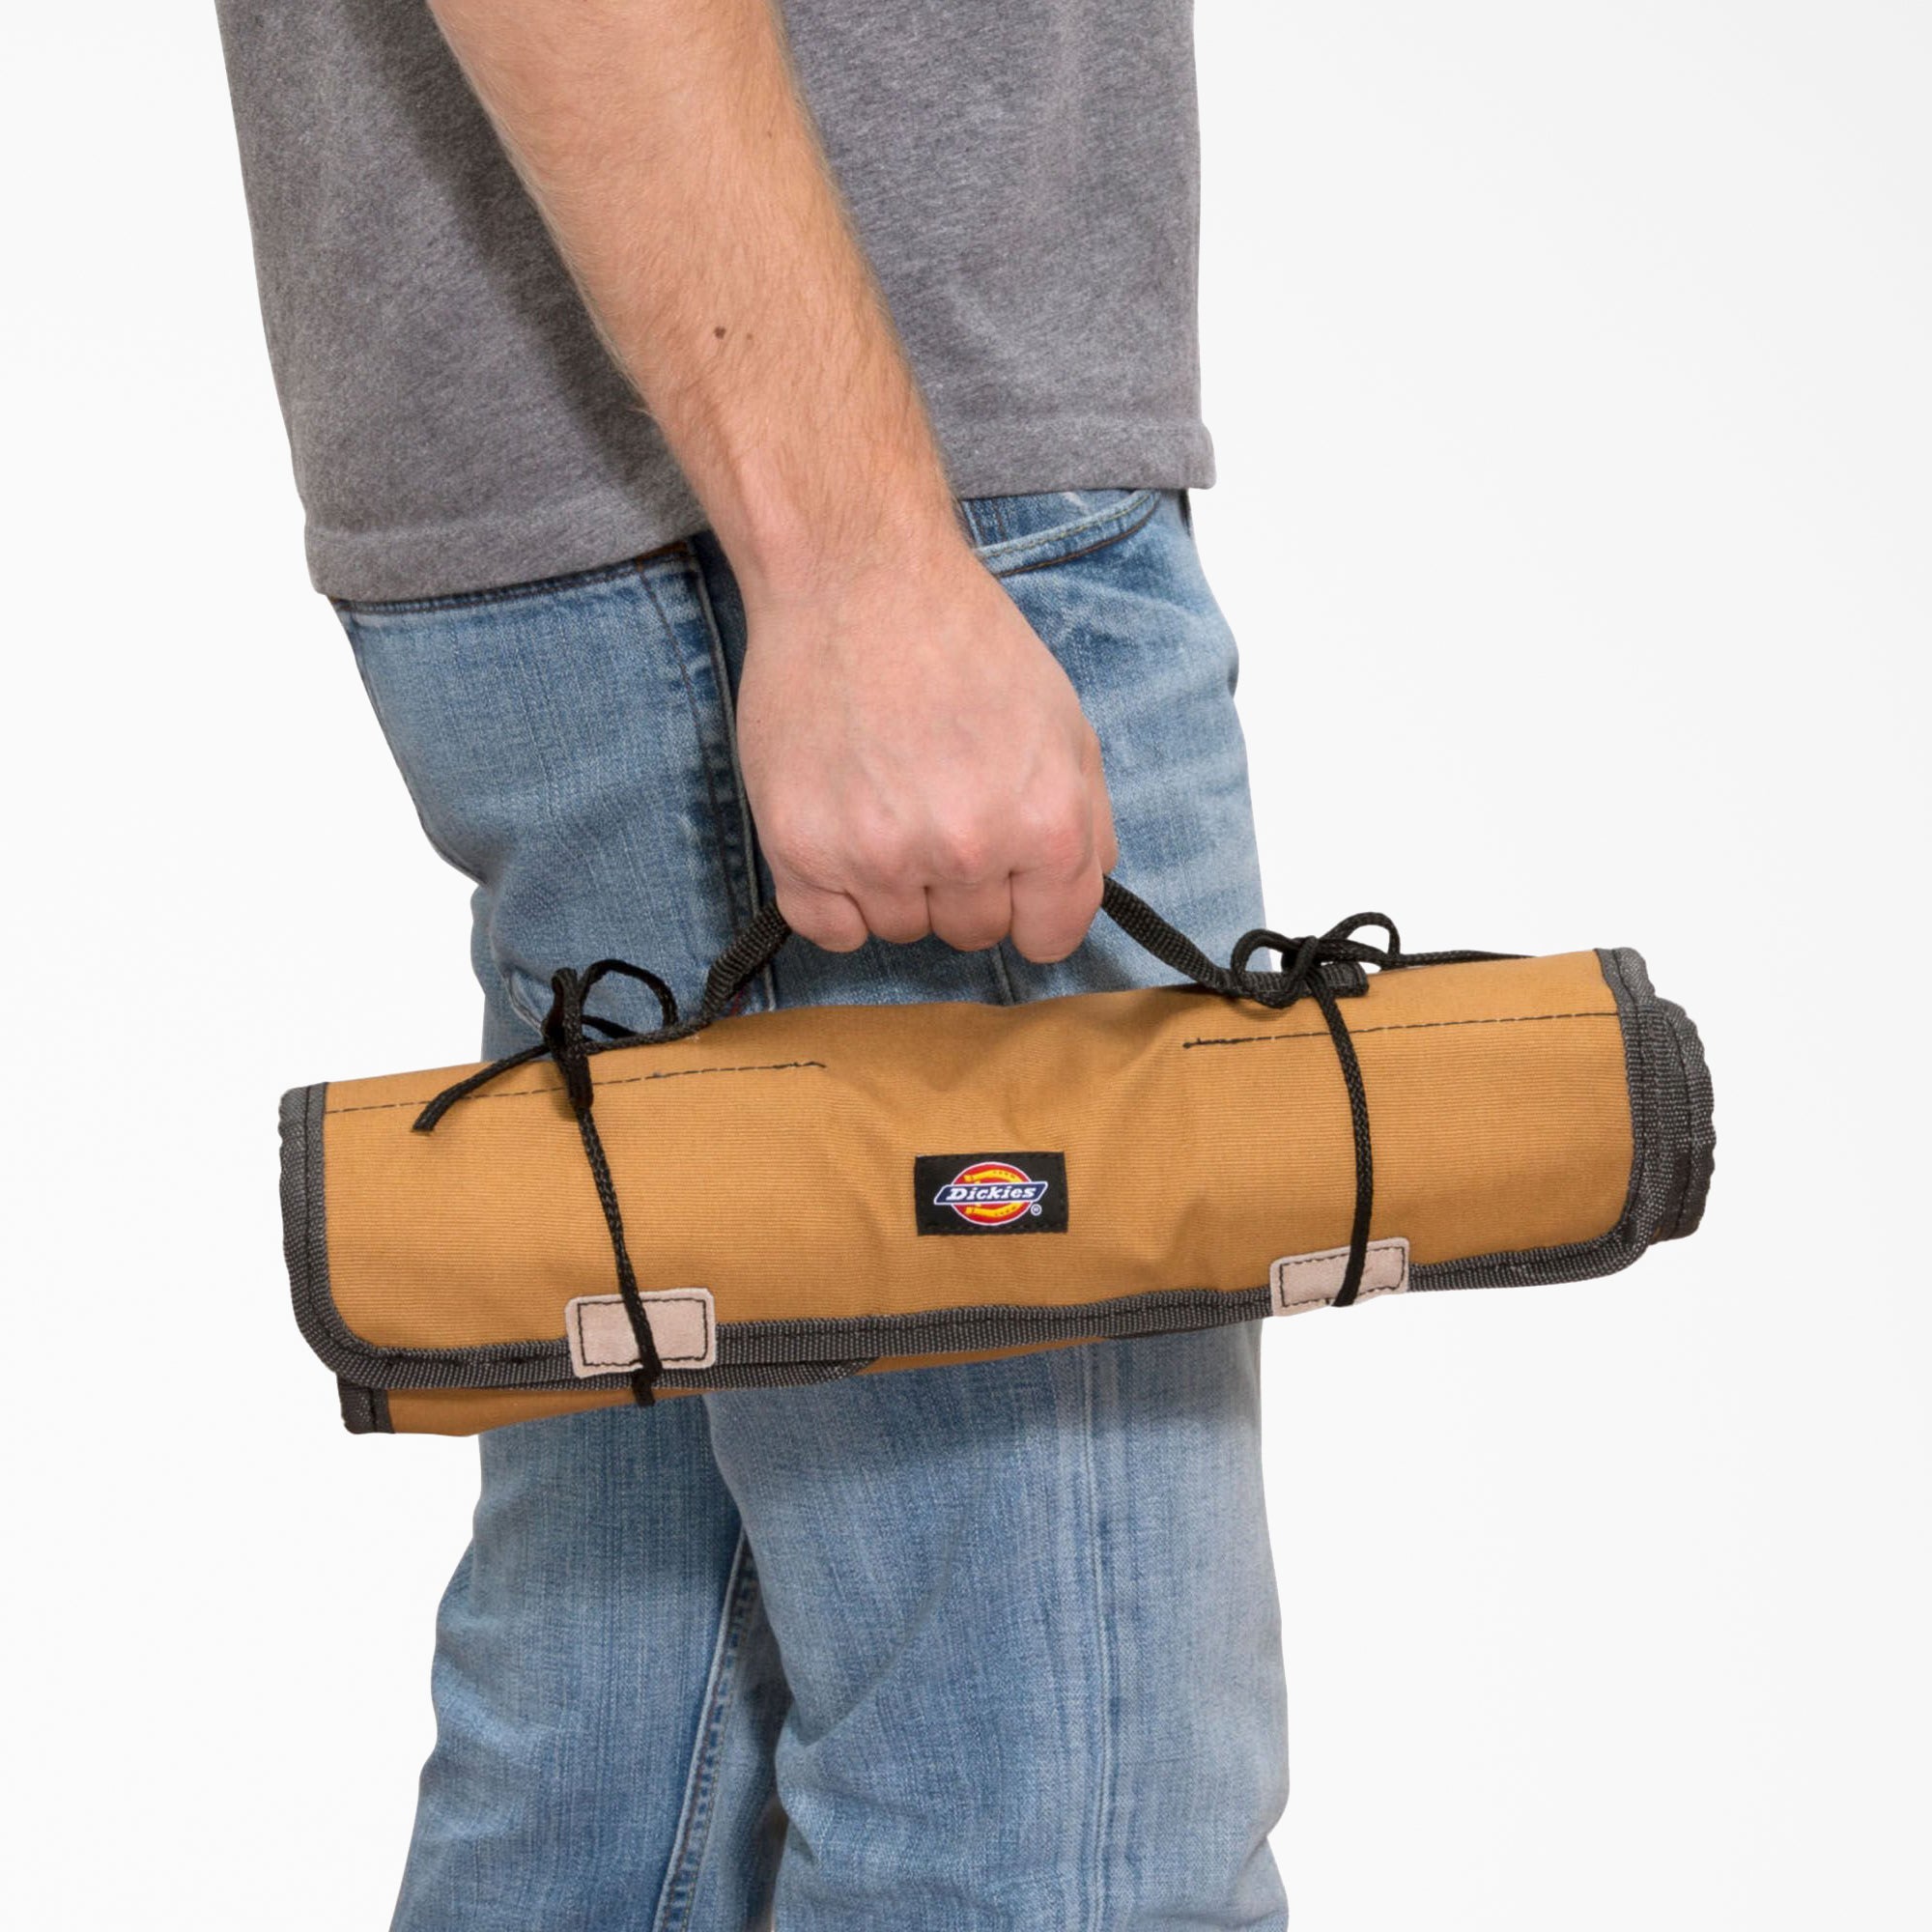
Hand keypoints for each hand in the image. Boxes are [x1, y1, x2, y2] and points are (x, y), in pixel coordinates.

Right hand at [733, 531, 1118, 962]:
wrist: (856, 579)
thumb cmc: (962, 642)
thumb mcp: (1065, 723)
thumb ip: (1086, 824)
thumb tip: (1075, 895)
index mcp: (1044, 824)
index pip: (1049, 937)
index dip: (1032, 907)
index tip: (1010, 879)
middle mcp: (965, 849)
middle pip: (972, 933)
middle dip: (965, 884)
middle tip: (940, 805)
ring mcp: (876, 855)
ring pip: (901, 930)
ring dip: (899, 884)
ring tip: (888, 799)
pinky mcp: (799, 850)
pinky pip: (828, 929)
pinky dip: (837, 899)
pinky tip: (844, 833)